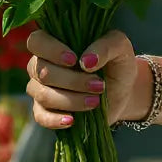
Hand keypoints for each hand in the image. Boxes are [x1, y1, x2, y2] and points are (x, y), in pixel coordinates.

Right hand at [25, 29, 146, 130]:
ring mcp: (42, 88)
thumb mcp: (120, 48)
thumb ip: (105, 47)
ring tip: (95, 101)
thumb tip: (86, 61)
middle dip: (72, 80)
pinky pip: (40, 116)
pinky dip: (54, 119)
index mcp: (56, 42)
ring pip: (42, 94)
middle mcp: (43, 64)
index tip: (74, 60)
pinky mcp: (46, 111)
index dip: (51, 50)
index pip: (37, 41)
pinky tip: (71, 120)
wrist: (123, 91)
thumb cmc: (117, 63)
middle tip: (99, 85)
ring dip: (70, 100)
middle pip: (42, 71)